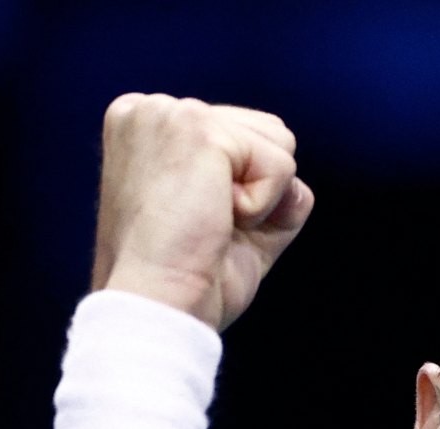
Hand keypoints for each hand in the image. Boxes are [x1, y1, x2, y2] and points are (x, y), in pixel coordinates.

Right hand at [91, 94, 314, 331]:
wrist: (156, 308)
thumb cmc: (181, 278)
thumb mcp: (219, 221)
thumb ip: (254, 187)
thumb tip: (295, 189)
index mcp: (143, 128)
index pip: (239, 138)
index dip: (239, 193)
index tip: (190, 225)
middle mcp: (149, 109)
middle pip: (266, 134)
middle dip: (256, 193)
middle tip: (204, 228)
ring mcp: (171, 114)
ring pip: (280, 144)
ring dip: (261, 199)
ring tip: (208, 222)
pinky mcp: (199, 129)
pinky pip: (281, 166)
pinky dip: (264, 208)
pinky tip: (216, 221)